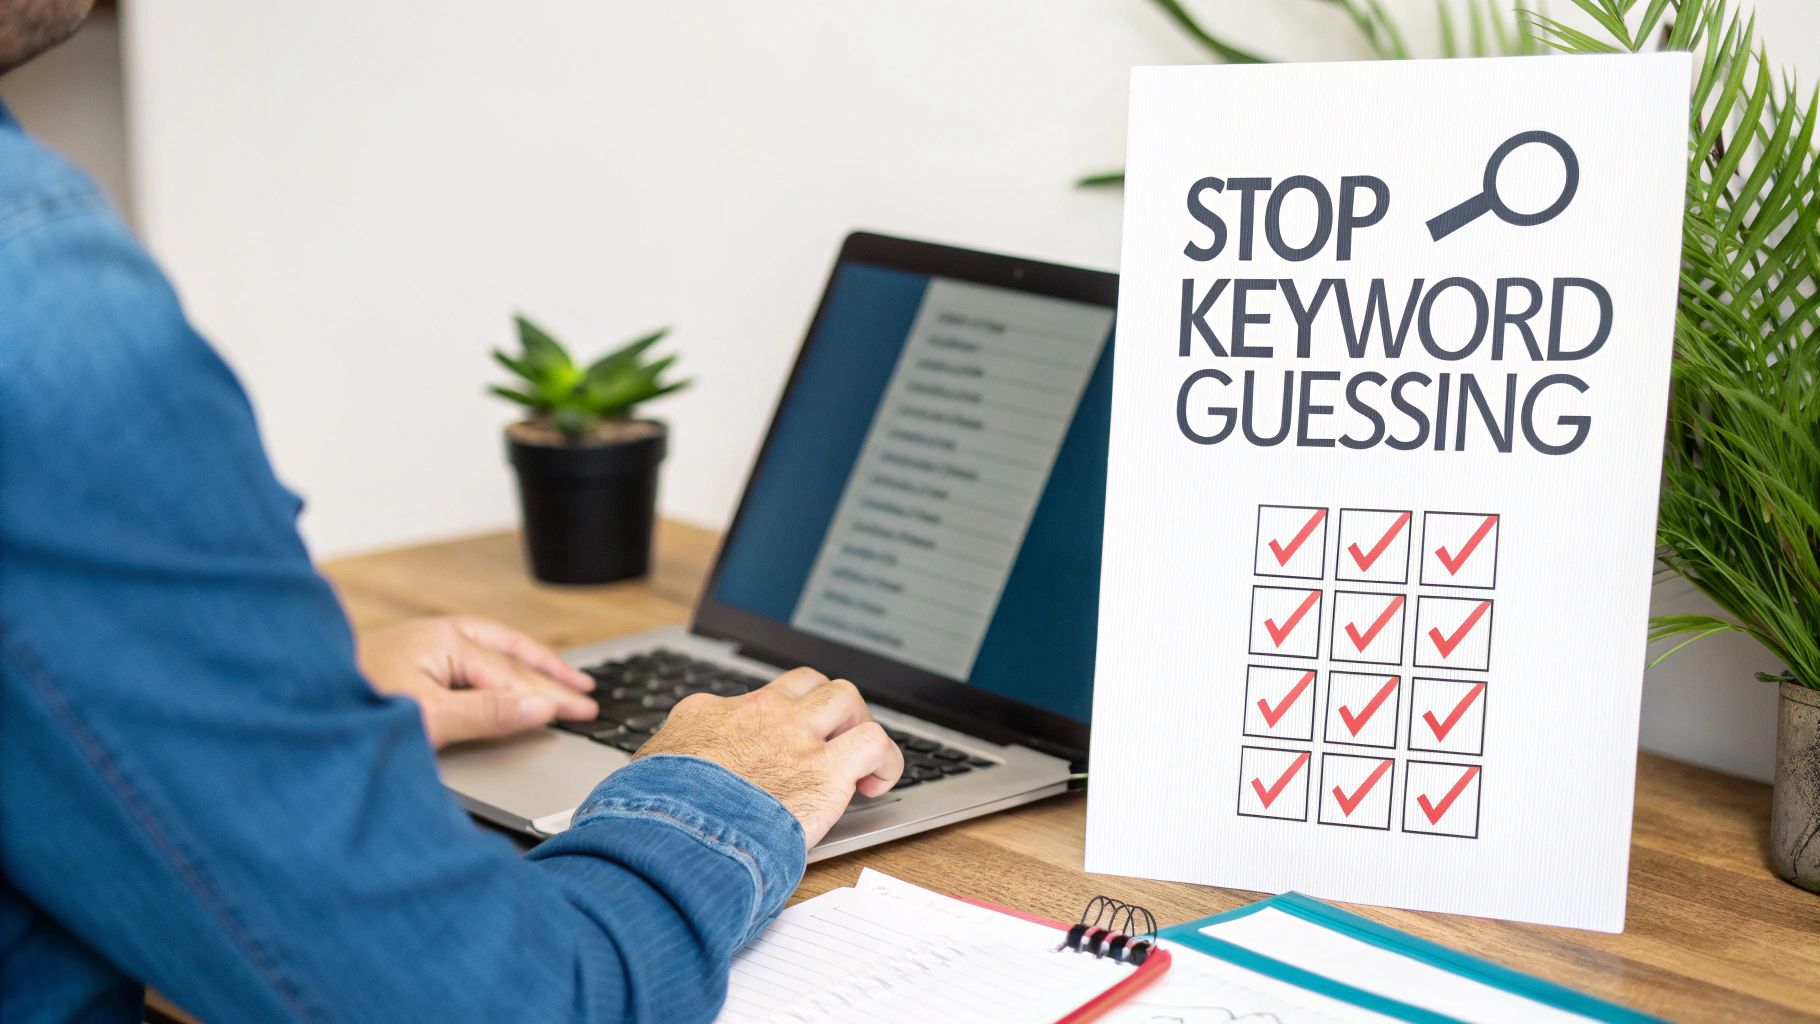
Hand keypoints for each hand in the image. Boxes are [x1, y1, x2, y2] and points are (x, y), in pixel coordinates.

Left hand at [357, 616, 597, 748]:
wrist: (289, 707)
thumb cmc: (350, 711)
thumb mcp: (429, 720)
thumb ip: (489, 714)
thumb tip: (541, 707)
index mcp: (443, 641)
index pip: (513, 673)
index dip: (551, 694)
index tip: (584, 712)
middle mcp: (434, 636)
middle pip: (507, 655)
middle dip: (550, 674)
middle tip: (587, 694)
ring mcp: (419, 646)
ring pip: (490, 650)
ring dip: (529, 665)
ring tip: (562, 677)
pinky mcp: (406, 662)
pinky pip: (470, 657)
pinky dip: (500, 667)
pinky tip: (505, 676)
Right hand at [634, 668, 903, 846]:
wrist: (669, 834)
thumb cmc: (649, 818)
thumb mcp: (641, 779)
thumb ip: (661, 773)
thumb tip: (653, 789)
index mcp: (706, 714)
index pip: (748, 701)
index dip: (768, 725)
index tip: (772, 749)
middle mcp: (755, 713)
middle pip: (805, 683)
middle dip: (823, 708)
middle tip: (828, 743)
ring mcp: (793, 735)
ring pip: (844, 696)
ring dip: (856, 725)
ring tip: (857, 761)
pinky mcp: (825, 768)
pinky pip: (874, 741)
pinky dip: (885, 759)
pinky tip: (878, 782)